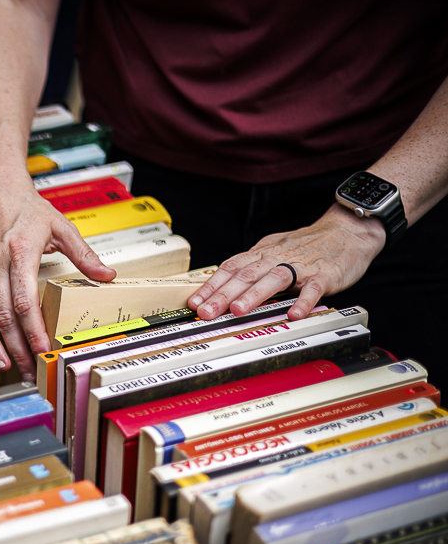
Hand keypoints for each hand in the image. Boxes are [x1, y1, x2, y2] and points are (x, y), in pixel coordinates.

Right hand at [0, 168, 115, 379]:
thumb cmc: (28, 209)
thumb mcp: (61, 227)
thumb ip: (84, 254)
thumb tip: (107, 275)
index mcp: (20, 252)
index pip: (25, 301)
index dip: (33, 329)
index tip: (42, 349)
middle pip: (2, 313)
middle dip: (15, 345)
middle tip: (27, 368)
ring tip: (1, 362)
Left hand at [188, 204, 386, 320]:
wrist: (348, 230)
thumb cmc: (308, 244)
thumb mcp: (273, 249)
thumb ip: (252, 265)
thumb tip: (223, 282)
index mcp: (262, 253)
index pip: (230, 268)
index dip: (211, 286)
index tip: (194, 303)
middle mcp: (277, 258)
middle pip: (245, 275)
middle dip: (223, 295)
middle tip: (206, 313)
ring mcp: (301, 266)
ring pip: (273, 279)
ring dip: (254, 296)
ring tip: (238, 311)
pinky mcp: (324, 275)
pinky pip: (313, 288)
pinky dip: (303, 300)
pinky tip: (294, 313)